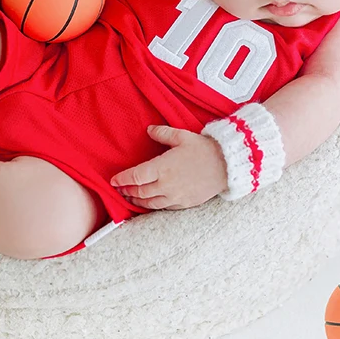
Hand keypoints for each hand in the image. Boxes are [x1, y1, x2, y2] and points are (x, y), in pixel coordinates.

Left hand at [109, 125, 227, 209]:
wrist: (226, 166)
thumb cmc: (204, 149)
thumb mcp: (181, 136)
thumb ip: (162, 133)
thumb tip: (148, 130)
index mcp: (162, 168)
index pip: (135, 176)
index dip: (122, 179)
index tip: (113, 180)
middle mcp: (166, 185)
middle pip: (140, 191)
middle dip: (127, 190)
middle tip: (119, 189)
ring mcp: (175, 197)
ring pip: (150, 203)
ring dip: (137, 200)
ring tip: (130, 197)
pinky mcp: (184, 204)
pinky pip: (164, 208)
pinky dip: (153, 206)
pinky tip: (149, 203)